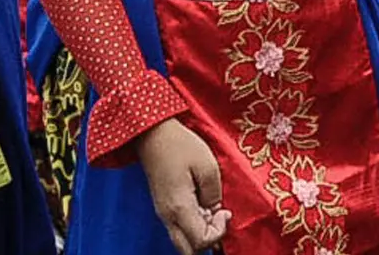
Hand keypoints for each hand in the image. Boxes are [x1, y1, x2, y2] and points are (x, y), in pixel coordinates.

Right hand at [135, 117, 230, 254]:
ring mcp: (163, 213)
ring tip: (210, 209)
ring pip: (183, 242)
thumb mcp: (207, 166)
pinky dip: (193, 225)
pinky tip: (201, 204)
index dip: (219, 232)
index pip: (201, 242)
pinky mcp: (163, 207)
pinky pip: (179, 228)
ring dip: (200, 233)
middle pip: (188, 250)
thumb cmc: (180, 146)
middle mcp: (167, 217)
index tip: (224, 211)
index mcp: (179, 208)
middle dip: (208, 241)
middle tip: (218, 217)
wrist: (153, 134)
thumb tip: (215, 212)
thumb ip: (214, 194)